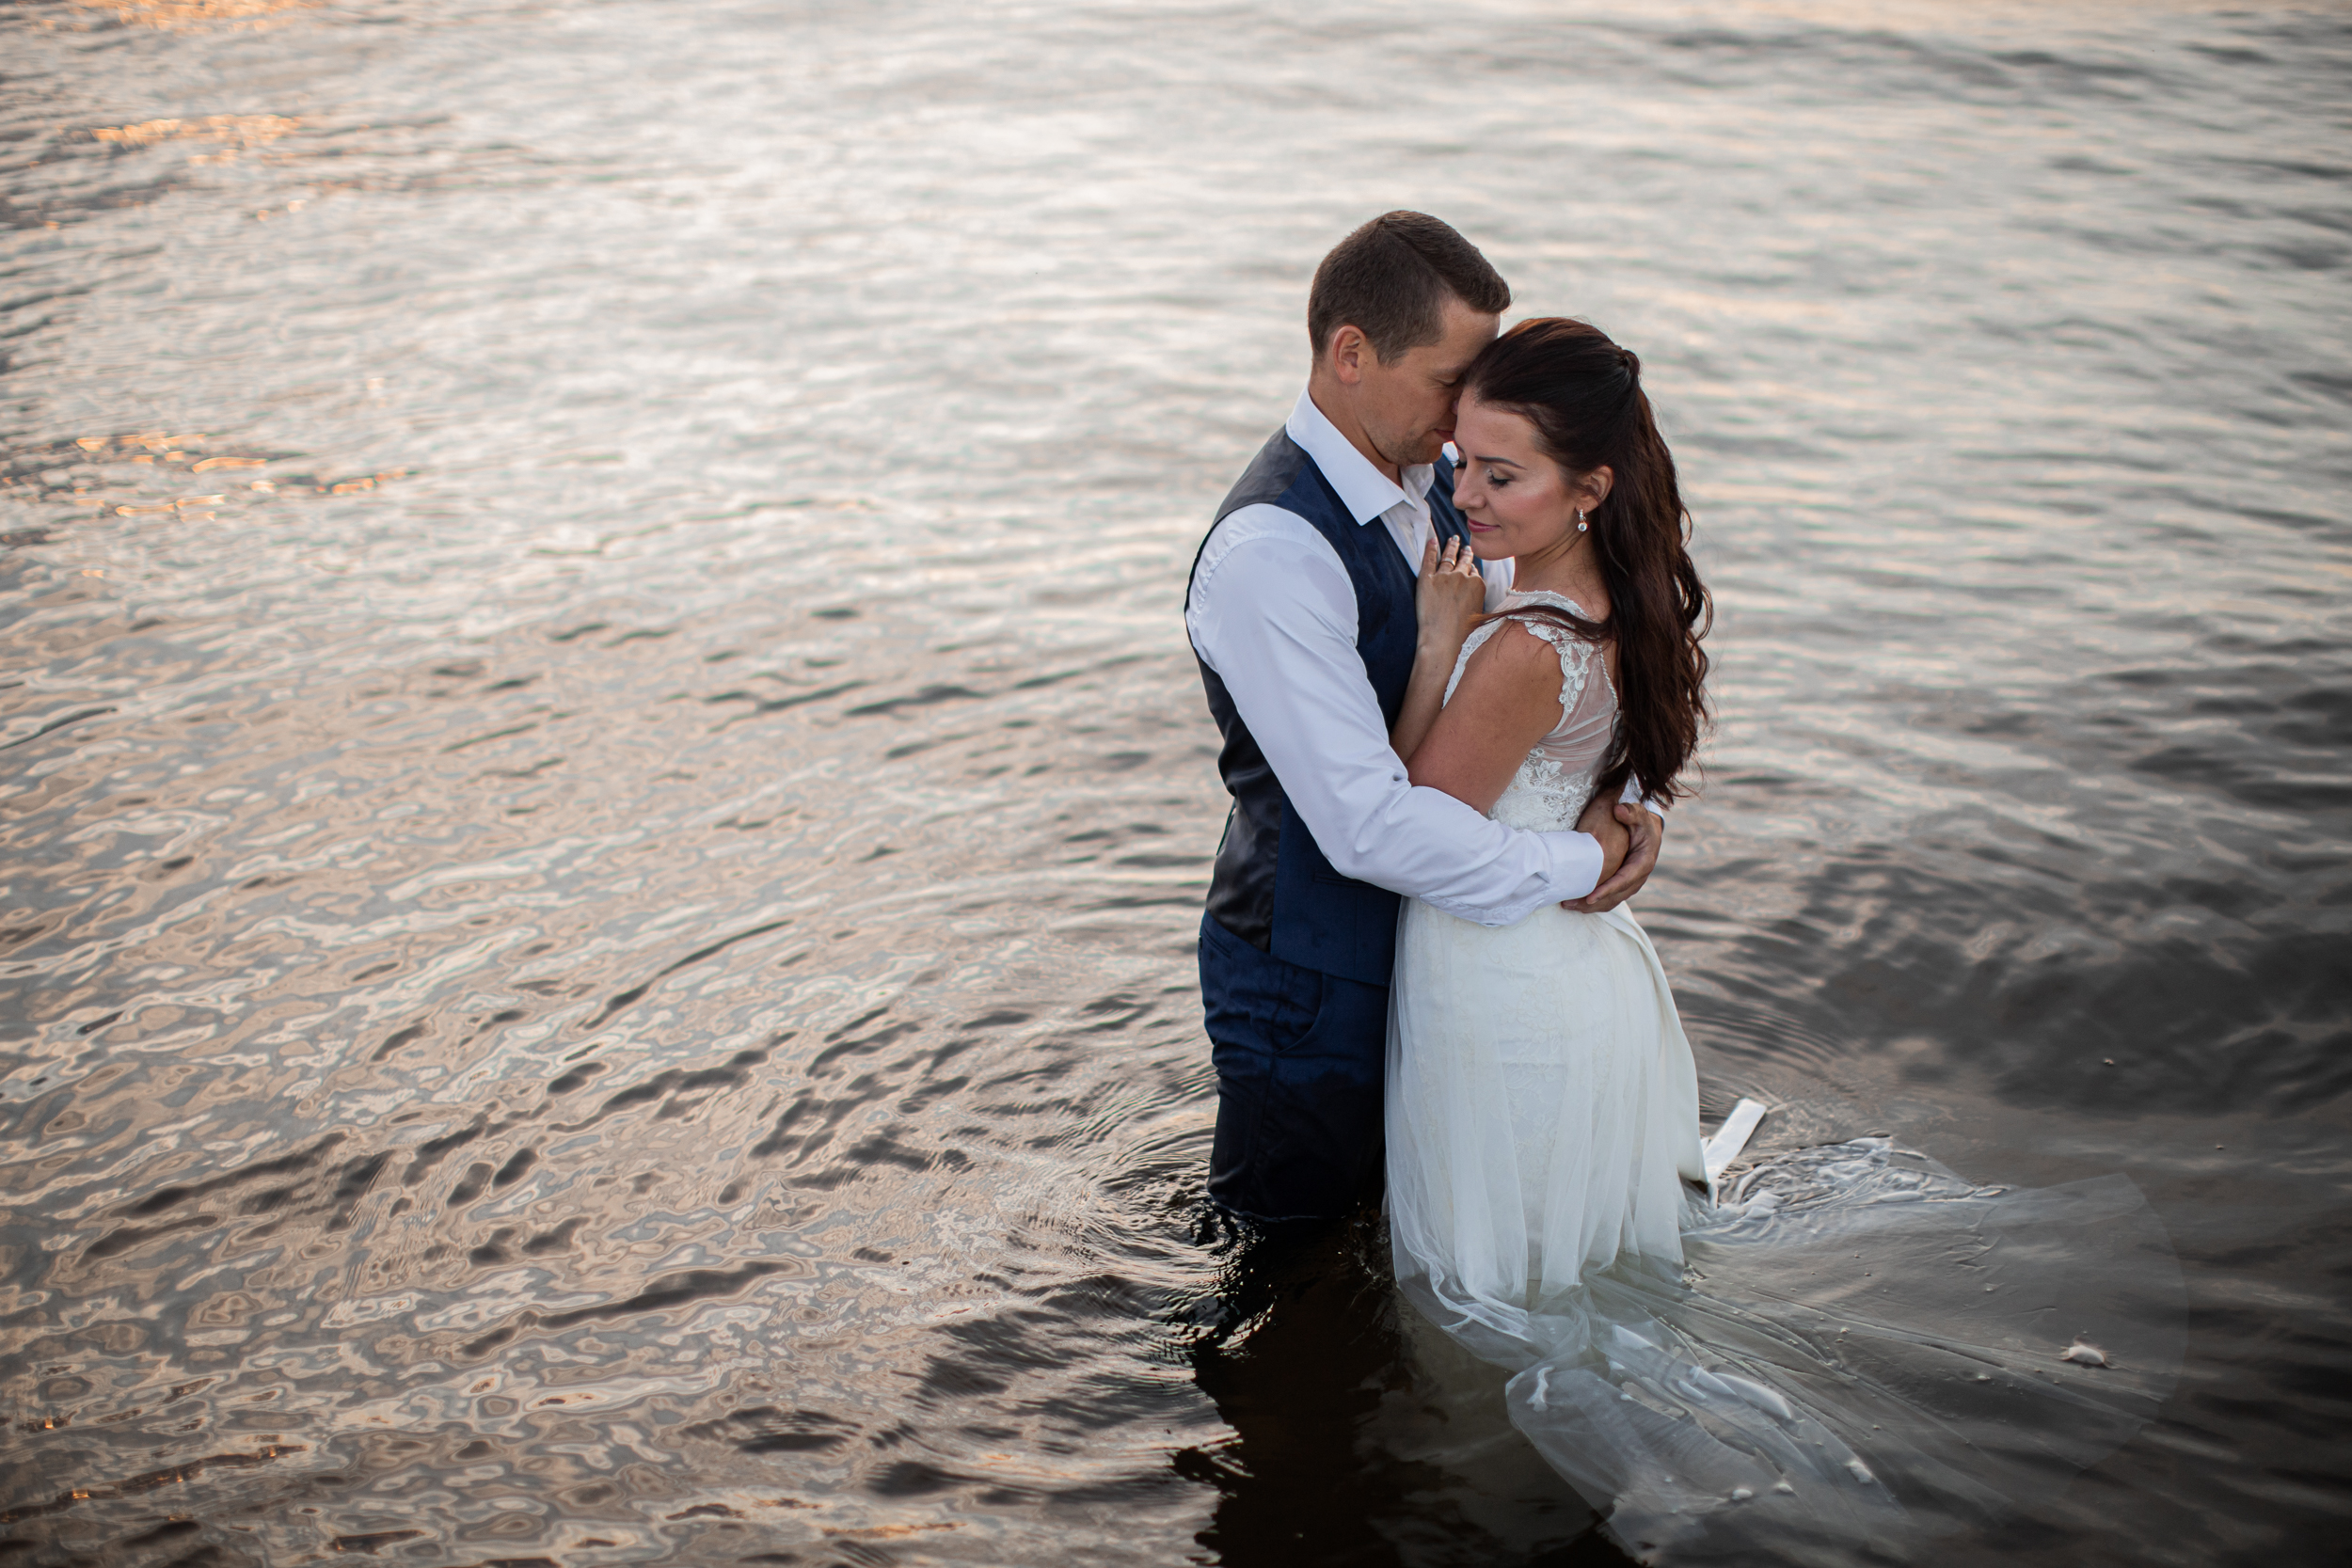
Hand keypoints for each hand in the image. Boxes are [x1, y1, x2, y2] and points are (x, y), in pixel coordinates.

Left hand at [1415, 534, 1484, 655]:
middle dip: (1465, 553)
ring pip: (1449, 557)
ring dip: (1451, 547)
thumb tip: (1477, 595)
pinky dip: (1431, 548)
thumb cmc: (1462, 635)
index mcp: (1478, 585)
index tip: (1469, 564)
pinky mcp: (1427, 579)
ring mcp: (1444, 577)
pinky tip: (1432, 540)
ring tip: (1452, 539)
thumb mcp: (1480, 616)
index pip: (1474, 571)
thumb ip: (1480, 600)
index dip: (1471, 568)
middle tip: (1465, 546)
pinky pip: (1429, 559)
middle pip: (1464, 561)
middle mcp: (1462, 577)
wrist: (1443, 640)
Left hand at [1563, 800, 1663, 913]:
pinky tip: (1576, 903)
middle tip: (1570, 904)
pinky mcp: (1622, 886)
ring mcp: (1630, 884)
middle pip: (1615, 896)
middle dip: (1593, 903)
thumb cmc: (1641, 822)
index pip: (1624, 880)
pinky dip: (1593, 904)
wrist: (1648, 830)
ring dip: (1590, 907)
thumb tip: (1619, 809)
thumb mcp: (1639, 814)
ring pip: (1611, 901)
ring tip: (1568, 905)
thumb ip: (1630, 812)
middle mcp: (1638, 878)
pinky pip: (1608, 899)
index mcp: (1643, 863)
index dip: (1607, 890)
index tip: (1590, 897)